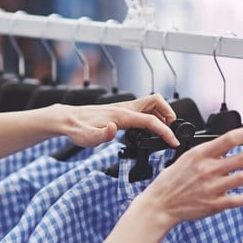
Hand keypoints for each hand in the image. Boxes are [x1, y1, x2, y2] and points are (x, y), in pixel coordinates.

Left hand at [60, 94, 179, 147]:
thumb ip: (101, 135)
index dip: (165, 131)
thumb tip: (113, 128)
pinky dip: (152, 116)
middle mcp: (125, 108)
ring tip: (162, 131)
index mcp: (121, 116)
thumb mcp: (87, 138)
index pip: (150, 120)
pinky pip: (144, 109)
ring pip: (152, 104)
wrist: (68, 119)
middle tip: (170, 130)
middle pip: (157, 102)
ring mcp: (124, 107)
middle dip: (169, 114)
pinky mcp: (122, 110)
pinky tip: (147, 130)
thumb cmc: (77, 129)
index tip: (173, 141)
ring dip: (162, 114)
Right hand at [136, 123, 242, 228]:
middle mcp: (208, 170)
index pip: (231, 138)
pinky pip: (239, 200)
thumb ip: (209, 152)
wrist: (160, 204)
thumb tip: (232, 144)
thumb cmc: (172, 180)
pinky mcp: (214, 204)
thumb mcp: (187, 158)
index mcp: (201, 154)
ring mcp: (212, 188)